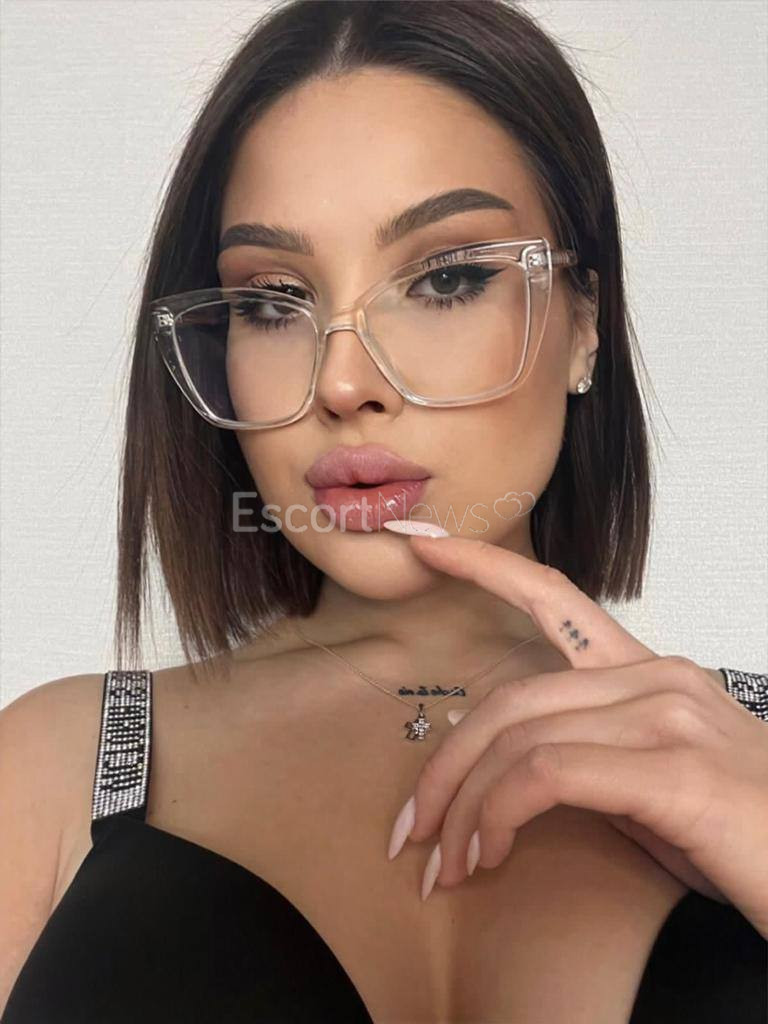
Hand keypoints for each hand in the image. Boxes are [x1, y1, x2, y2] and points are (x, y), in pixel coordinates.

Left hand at [387, 534, 767, 936]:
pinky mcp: (675, 770)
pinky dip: (499, 813)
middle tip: (412, 831)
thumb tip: (511, 775)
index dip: (483, 565)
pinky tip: (490, 853)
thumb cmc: (743, 839)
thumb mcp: (656, 784)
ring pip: (519, 736)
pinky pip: (547, 773)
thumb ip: (592, 757)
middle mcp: (657, 678)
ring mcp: (668, 716)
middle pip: (511, 697)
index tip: (423, 546)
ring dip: (463, 805)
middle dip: (445, 765)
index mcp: (649, 672)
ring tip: (447, 862)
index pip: (552, 597)